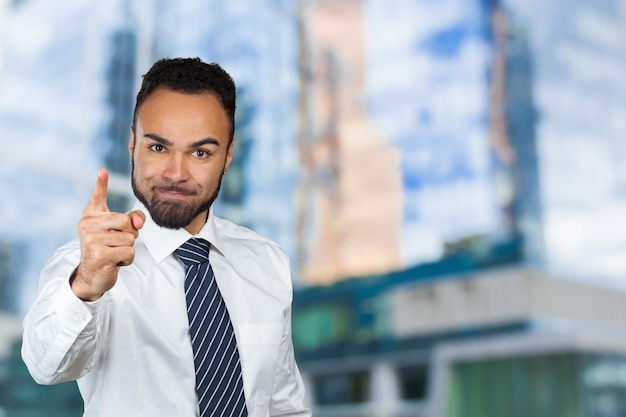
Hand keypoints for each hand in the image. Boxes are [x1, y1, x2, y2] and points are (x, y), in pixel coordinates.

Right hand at [71, 168, 145, 300]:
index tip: (103, 170)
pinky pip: (129, 252)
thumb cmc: (106, 250)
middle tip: (116, 243)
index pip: (98, 197)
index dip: (101, 183)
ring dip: (127, 249)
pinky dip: (127, 259)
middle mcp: (87, 225)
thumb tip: (138, 220)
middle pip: (126, 221)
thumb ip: (132, 221)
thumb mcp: (119, 233)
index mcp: (91, 216)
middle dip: (129, 234)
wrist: (92, 276)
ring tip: (113, 253)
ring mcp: (92, 239)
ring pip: (130, 238)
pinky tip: (114, 262)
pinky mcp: (99, 255)